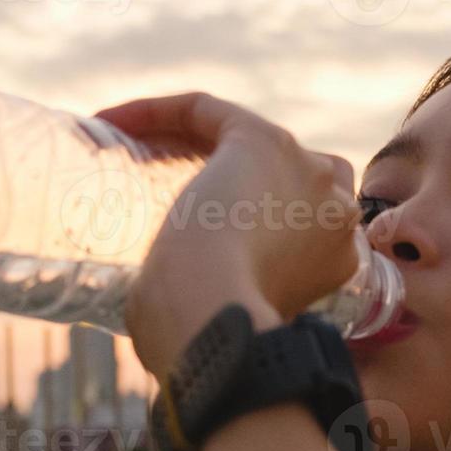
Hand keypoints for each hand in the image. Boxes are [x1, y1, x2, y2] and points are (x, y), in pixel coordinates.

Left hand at [92, 91, 363, 377]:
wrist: (213, 317)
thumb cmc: (208, 339)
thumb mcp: (228, 325)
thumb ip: (220, 309)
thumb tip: (164, 324)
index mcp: (338, 260)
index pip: (301, 223)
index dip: (248, 223)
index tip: (191, 237)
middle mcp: (334, 208)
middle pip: (283, 174)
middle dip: (232, 179)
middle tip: (164, 194)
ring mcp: (304, 168)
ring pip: (244, 140)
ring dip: (187, 138)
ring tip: (130, 154)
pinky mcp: (259, 140)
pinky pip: (207, 111)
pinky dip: (159, 112)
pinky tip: (112, 121)